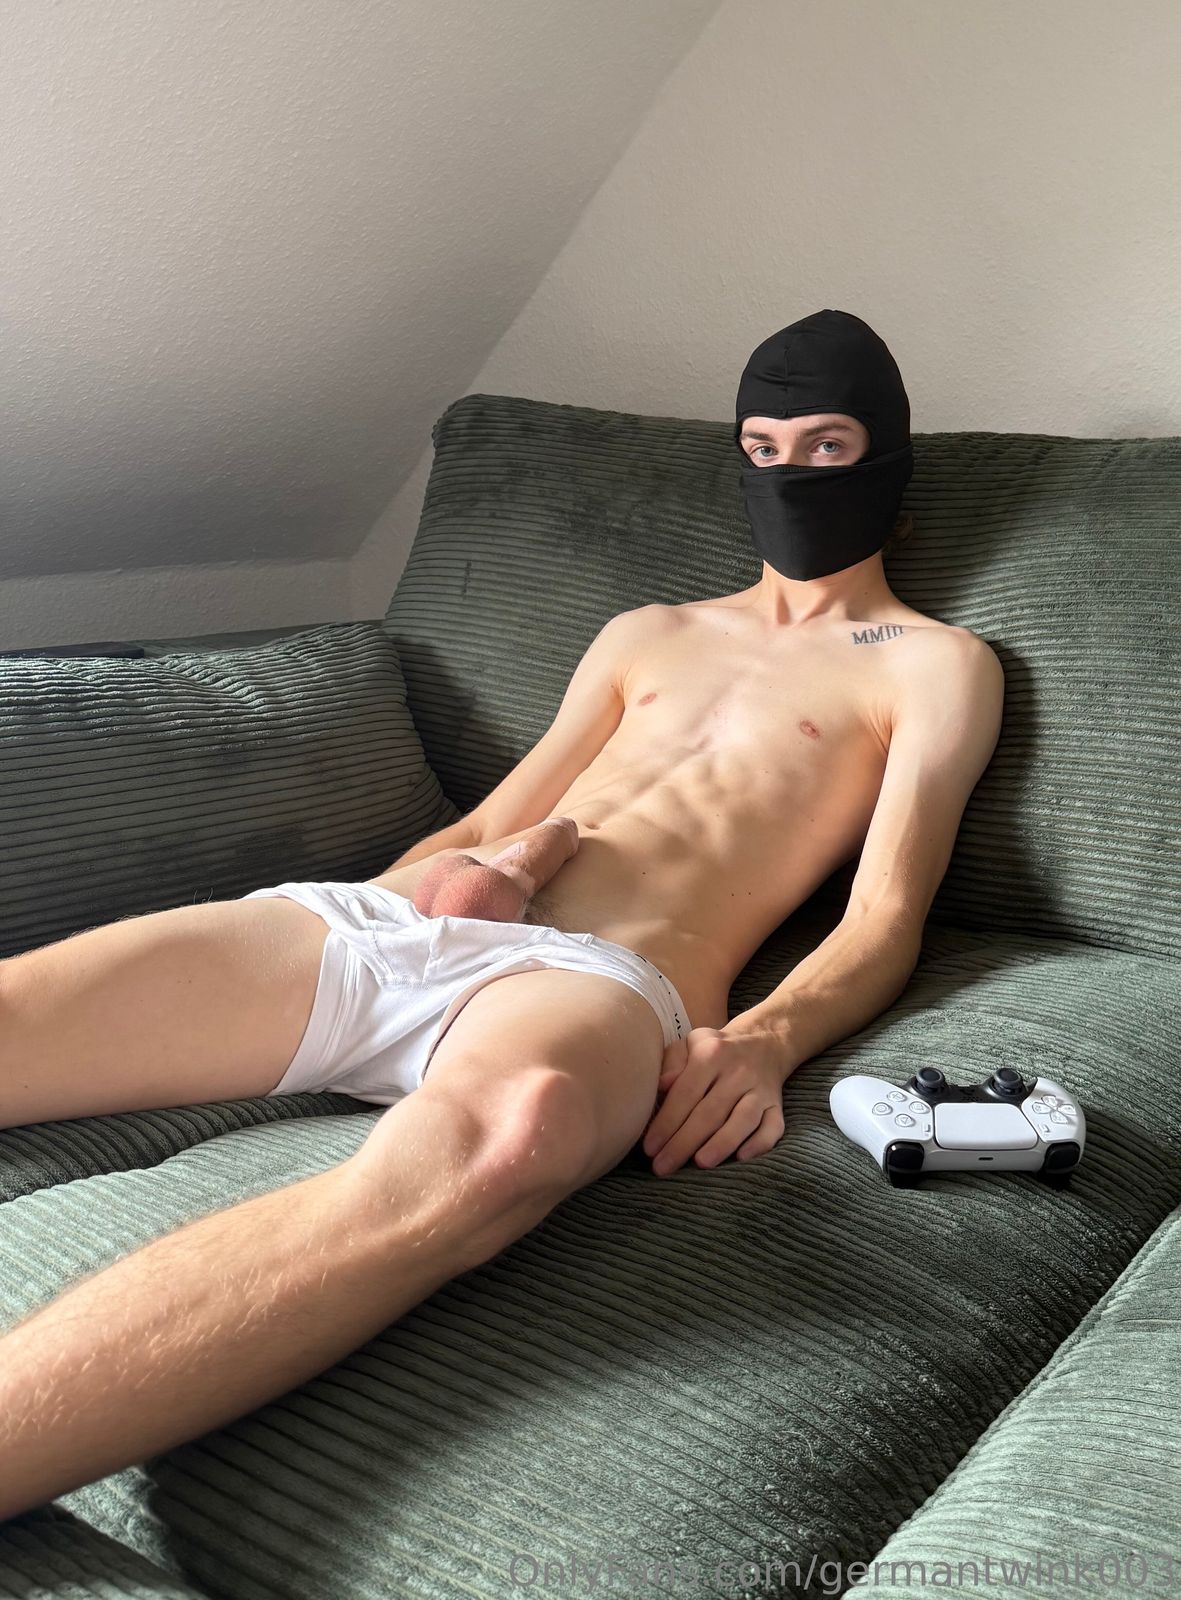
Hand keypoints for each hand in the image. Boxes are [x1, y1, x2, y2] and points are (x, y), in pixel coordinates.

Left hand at [640, 1023, 787, 1175]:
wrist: (763, 1042)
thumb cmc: (714, 1051)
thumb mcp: (689, 1045)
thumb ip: (671, 1063)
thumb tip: (660, 1086)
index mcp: (711, 1054)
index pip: (686, 1093)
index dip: (666, 1122)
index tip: (649, 1148)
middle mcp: (738, 1071)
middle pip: (711, 1112)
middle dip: (685, 1142)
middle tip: (663, 1167)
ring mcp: (761, 1089)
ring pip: (743, 1120)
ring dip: (722, 1144)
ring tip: (700, 1164)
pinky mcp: (777, 1106)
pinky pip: (773, 1127)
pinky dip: (759, 1144)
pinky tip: (741, 1158)